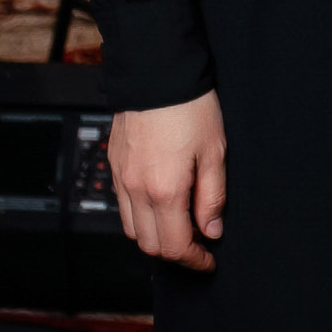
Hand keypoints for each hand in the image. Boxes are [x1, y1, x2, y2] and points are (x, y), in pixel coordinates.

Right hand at [108, 89, 226, 272]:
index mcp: (164, 191)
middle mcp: (136, 190)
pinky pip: (123, 206)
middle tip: (199, 244)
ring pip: (132, 229)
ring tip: (182, 224)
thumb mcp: (215, 152)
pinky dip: (141, 216)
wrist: (157, 72)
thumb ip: (212, 197)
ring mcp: (122, 178)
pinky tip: (163, 203)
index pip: (174, 246)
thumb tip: (211, 231)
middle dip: (176, 252)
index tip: (209, 260)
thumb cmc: (191, 107)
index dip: (194, 260)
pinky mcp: (116, 165)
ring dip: (156, 236)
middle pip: (150, 245)